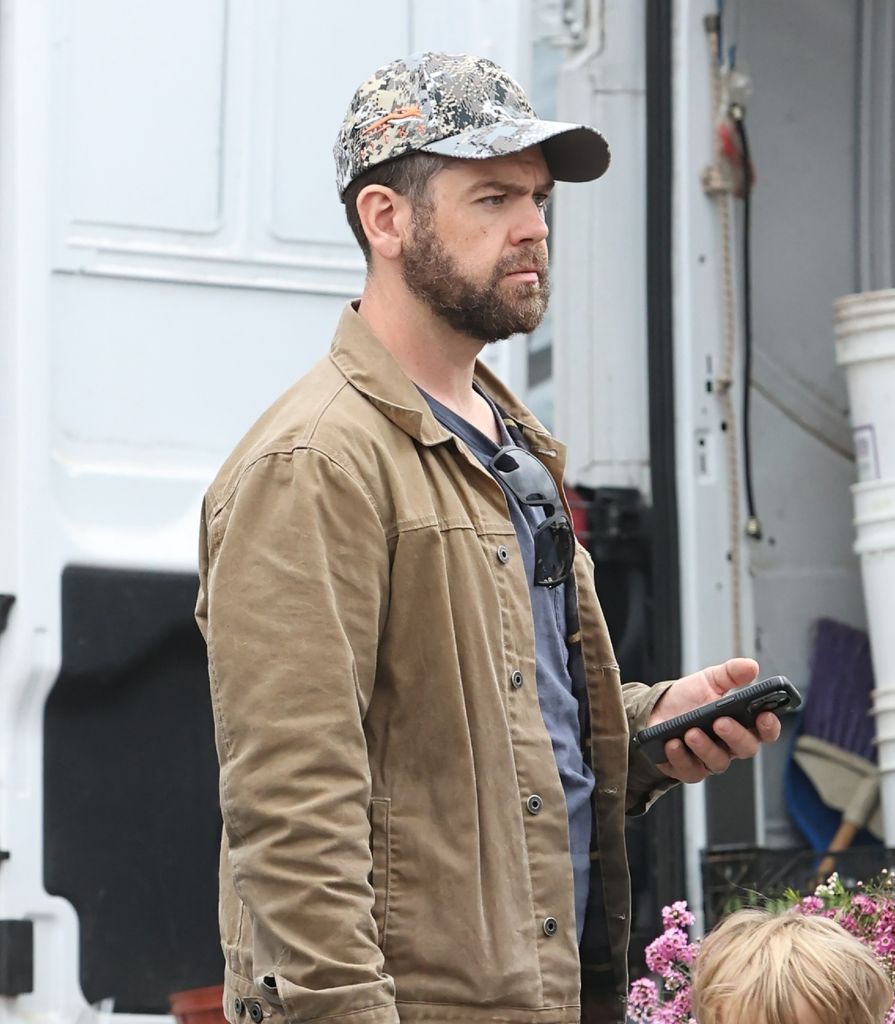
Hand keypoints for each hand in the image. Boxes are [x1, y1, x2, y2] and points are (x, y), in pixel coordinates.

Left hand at [646, 658, 781, 783]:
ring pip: (718, 762)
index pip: (765, 730)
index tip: (764, 715)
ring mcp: (709, 759)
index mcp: (741, 723)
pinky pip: (689, 771)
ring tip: (691, 732)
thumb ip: (731, 673)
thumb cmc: (688, 699)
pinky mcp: (687, 769)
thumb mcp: (709, 680)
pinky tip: (673, 743)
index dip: (769, 726)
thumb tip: (751, 666)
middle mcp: (729, 745)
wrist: (655, 710)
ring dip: (705, 747)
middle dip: (735, 735)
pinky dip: (680, 758)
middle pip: (745, 748)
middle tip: (720, 722)